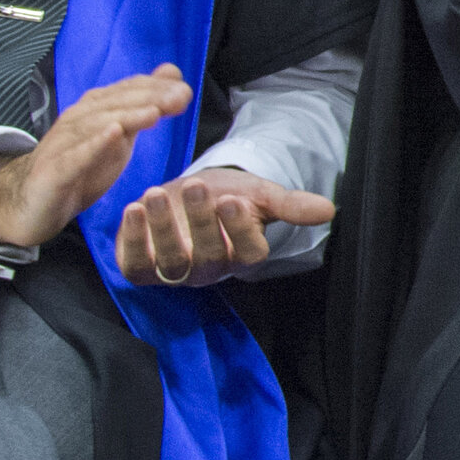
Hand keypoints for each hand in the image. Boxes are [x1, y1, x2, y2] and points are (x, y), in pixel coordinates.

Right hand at [0, 66, 189, 248]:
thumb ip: (145, 105)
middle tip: (180, 97)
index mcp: (96, 110)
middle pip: (116, 103)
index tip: (186, 90)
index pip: (128, 91)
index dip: (157, 88)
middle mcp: (79, 120)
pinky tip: (113, 135)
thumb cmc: (81, 166)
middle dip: (149, 97)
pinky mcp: (53, 171)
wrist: (33, 202)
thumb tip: (173, 74)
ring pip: (97, 124)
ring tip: (154, 112)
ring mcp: (63, 144)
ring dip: (126, 116)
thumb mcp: (120, 135)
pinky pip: (74, 156)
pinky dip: (93, 144)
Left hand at [113, 165, 332, 284]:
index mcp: (242, 254)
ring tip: (156, 193)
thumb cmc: (227, 196)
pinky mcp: (140, 267)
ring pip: (169, 261)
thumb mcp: (260, 195)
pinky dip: (130, 239)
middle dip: (200, 221)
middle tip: (197, 187)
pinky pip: (135, 263)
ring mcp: (173, 272)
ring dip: (162, 228)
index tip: (233, 200)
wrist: (189, 197)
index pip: (247, 252)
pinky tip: (133, 209)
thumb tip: (329, 210)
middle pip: (208, 256)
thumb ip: (290, 205)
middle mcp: (209, 269)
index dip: (239, 229)